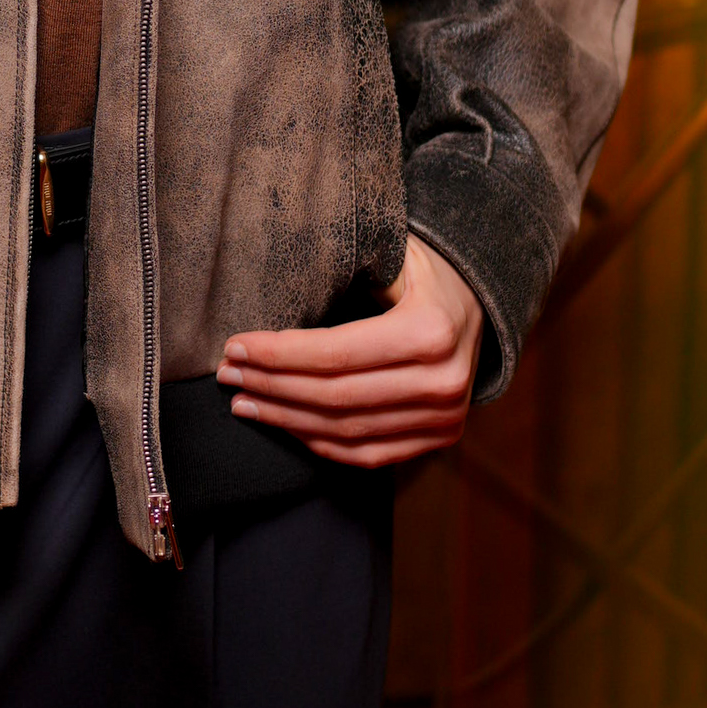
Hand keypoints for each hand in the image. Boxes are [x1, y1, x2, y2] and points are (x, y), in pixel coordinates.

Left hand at [216, 238, 484, 468]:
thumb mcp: (394, 253)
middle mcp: (443, 382)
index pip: (336, 354)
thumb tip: (267, 281)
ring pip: (346, 431)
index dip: (278, 355)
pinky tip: (284, 424)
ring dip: (286, 420)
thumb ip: (348, 269)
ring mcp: (445, 418)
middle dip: (271, 387)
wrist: (479, 303)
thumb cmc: (421, 269)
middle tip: (228, 375)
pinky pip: (368, 454)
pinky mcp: (440, 438)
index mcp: (431, 331)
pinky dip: (319, 444)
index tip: (235, 347)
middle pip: (335, 397)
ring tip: (244, 402)